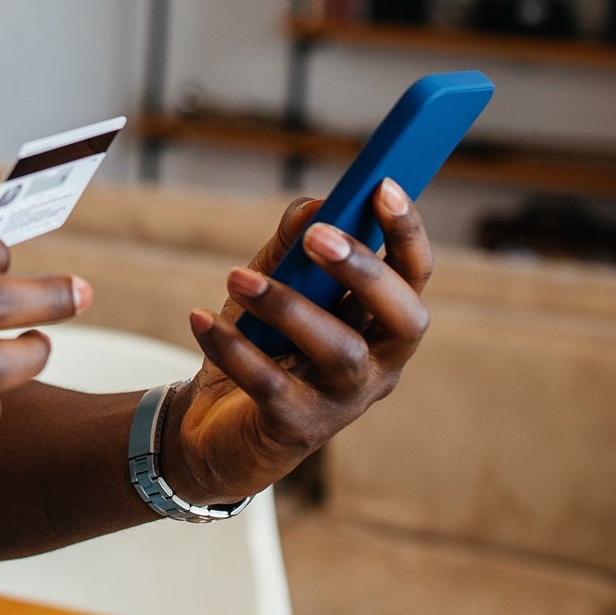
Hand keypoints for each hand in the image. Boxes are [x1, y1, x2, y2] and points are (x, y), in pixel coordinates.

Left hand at [159, 180, 431, 509]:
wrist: (214, 427)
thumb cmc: (261, 348)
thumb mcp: (278, 287)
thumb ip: (295, 246)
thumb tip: (314, 206)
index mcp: (382, 325)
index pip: (414, 276)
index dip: (406, 232)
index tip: (382, 186)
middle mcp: (377, 366)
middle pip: (401, 318)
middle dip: (365, 272)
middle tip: (318, 236)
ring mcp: (341, 402)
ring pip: (339, 351)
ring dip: (289, 307)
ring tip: (238, 278)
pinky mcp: (295, 428)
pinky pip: (269, 384)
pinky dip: (233, 348)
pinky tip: (201, 319)